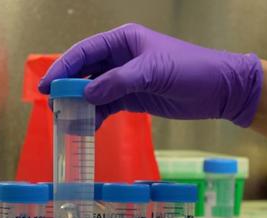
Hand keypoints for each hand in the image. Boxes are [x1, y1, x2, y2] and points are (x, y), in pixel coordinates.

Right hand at [38, 23, 262, 127]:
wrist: (220, 90)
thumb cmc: (191, 70)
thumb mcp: (153, 72)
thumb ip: (118, 82)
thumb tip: (86, 93)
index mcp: (124, 41)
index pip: (85, 51)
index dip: (63, 68)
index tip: (46, 86)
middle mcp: (121, 58)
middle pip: (86, 72)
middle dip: (69, 89)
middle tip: (52, 107)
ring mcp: (128, 79)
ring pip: (95, 91)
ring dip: (81, 106)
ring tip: (66, 122)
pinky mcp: (136, 99)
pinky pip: (109, 106)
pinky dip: (97, 116)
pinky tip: (87, 127)